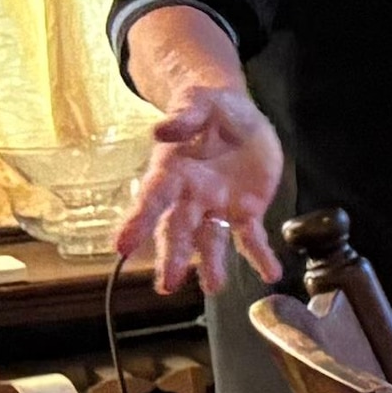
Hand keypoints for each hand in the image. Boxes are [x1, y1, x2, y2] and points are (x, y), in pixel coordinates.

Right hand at [117, 86, 282, 297]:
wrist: (234, 114)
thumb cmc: (208, 108)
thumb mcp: (198, 104)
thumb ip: (183, 118)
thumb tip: (160, 131)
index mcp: (172, 171)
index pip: (151, 200)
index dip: (137, 222)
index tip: (120, 247)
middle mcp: (190, 196)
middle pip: (178, 230)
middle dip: (173, 256)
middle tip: (167, 285)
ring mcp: (217, 206)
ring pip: (211, 240)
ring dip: (212, 265)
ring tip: (213, 288)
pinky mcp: (245, 210)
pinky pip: (251, 237)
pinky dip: (260, 256)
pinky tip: (270, 273)